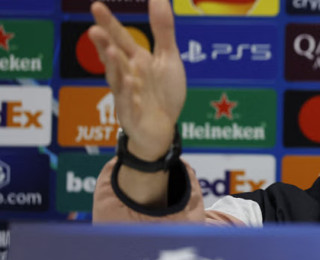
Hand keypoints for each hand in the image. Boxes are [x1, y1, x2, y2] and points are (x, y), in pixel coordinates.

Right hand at [89, 0, 185, 160]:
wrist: (164, 130)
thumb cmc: (163, 94)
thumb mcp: (168, 58)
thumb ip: (162, 30)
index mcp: (135, 60)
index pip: (120, 38)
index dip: (109, 23)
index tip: (96, 6)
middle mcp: (127, 75)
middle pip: (114, 57)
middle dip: (104, 44)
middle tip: (94, 29)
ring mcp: (128, 96)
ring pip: (117, 79)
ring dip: (114, 66)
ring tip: (111, 51)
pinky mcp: (133, 116)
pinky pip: (129, 104)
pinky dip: (128, 94)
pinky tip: (128, 82)